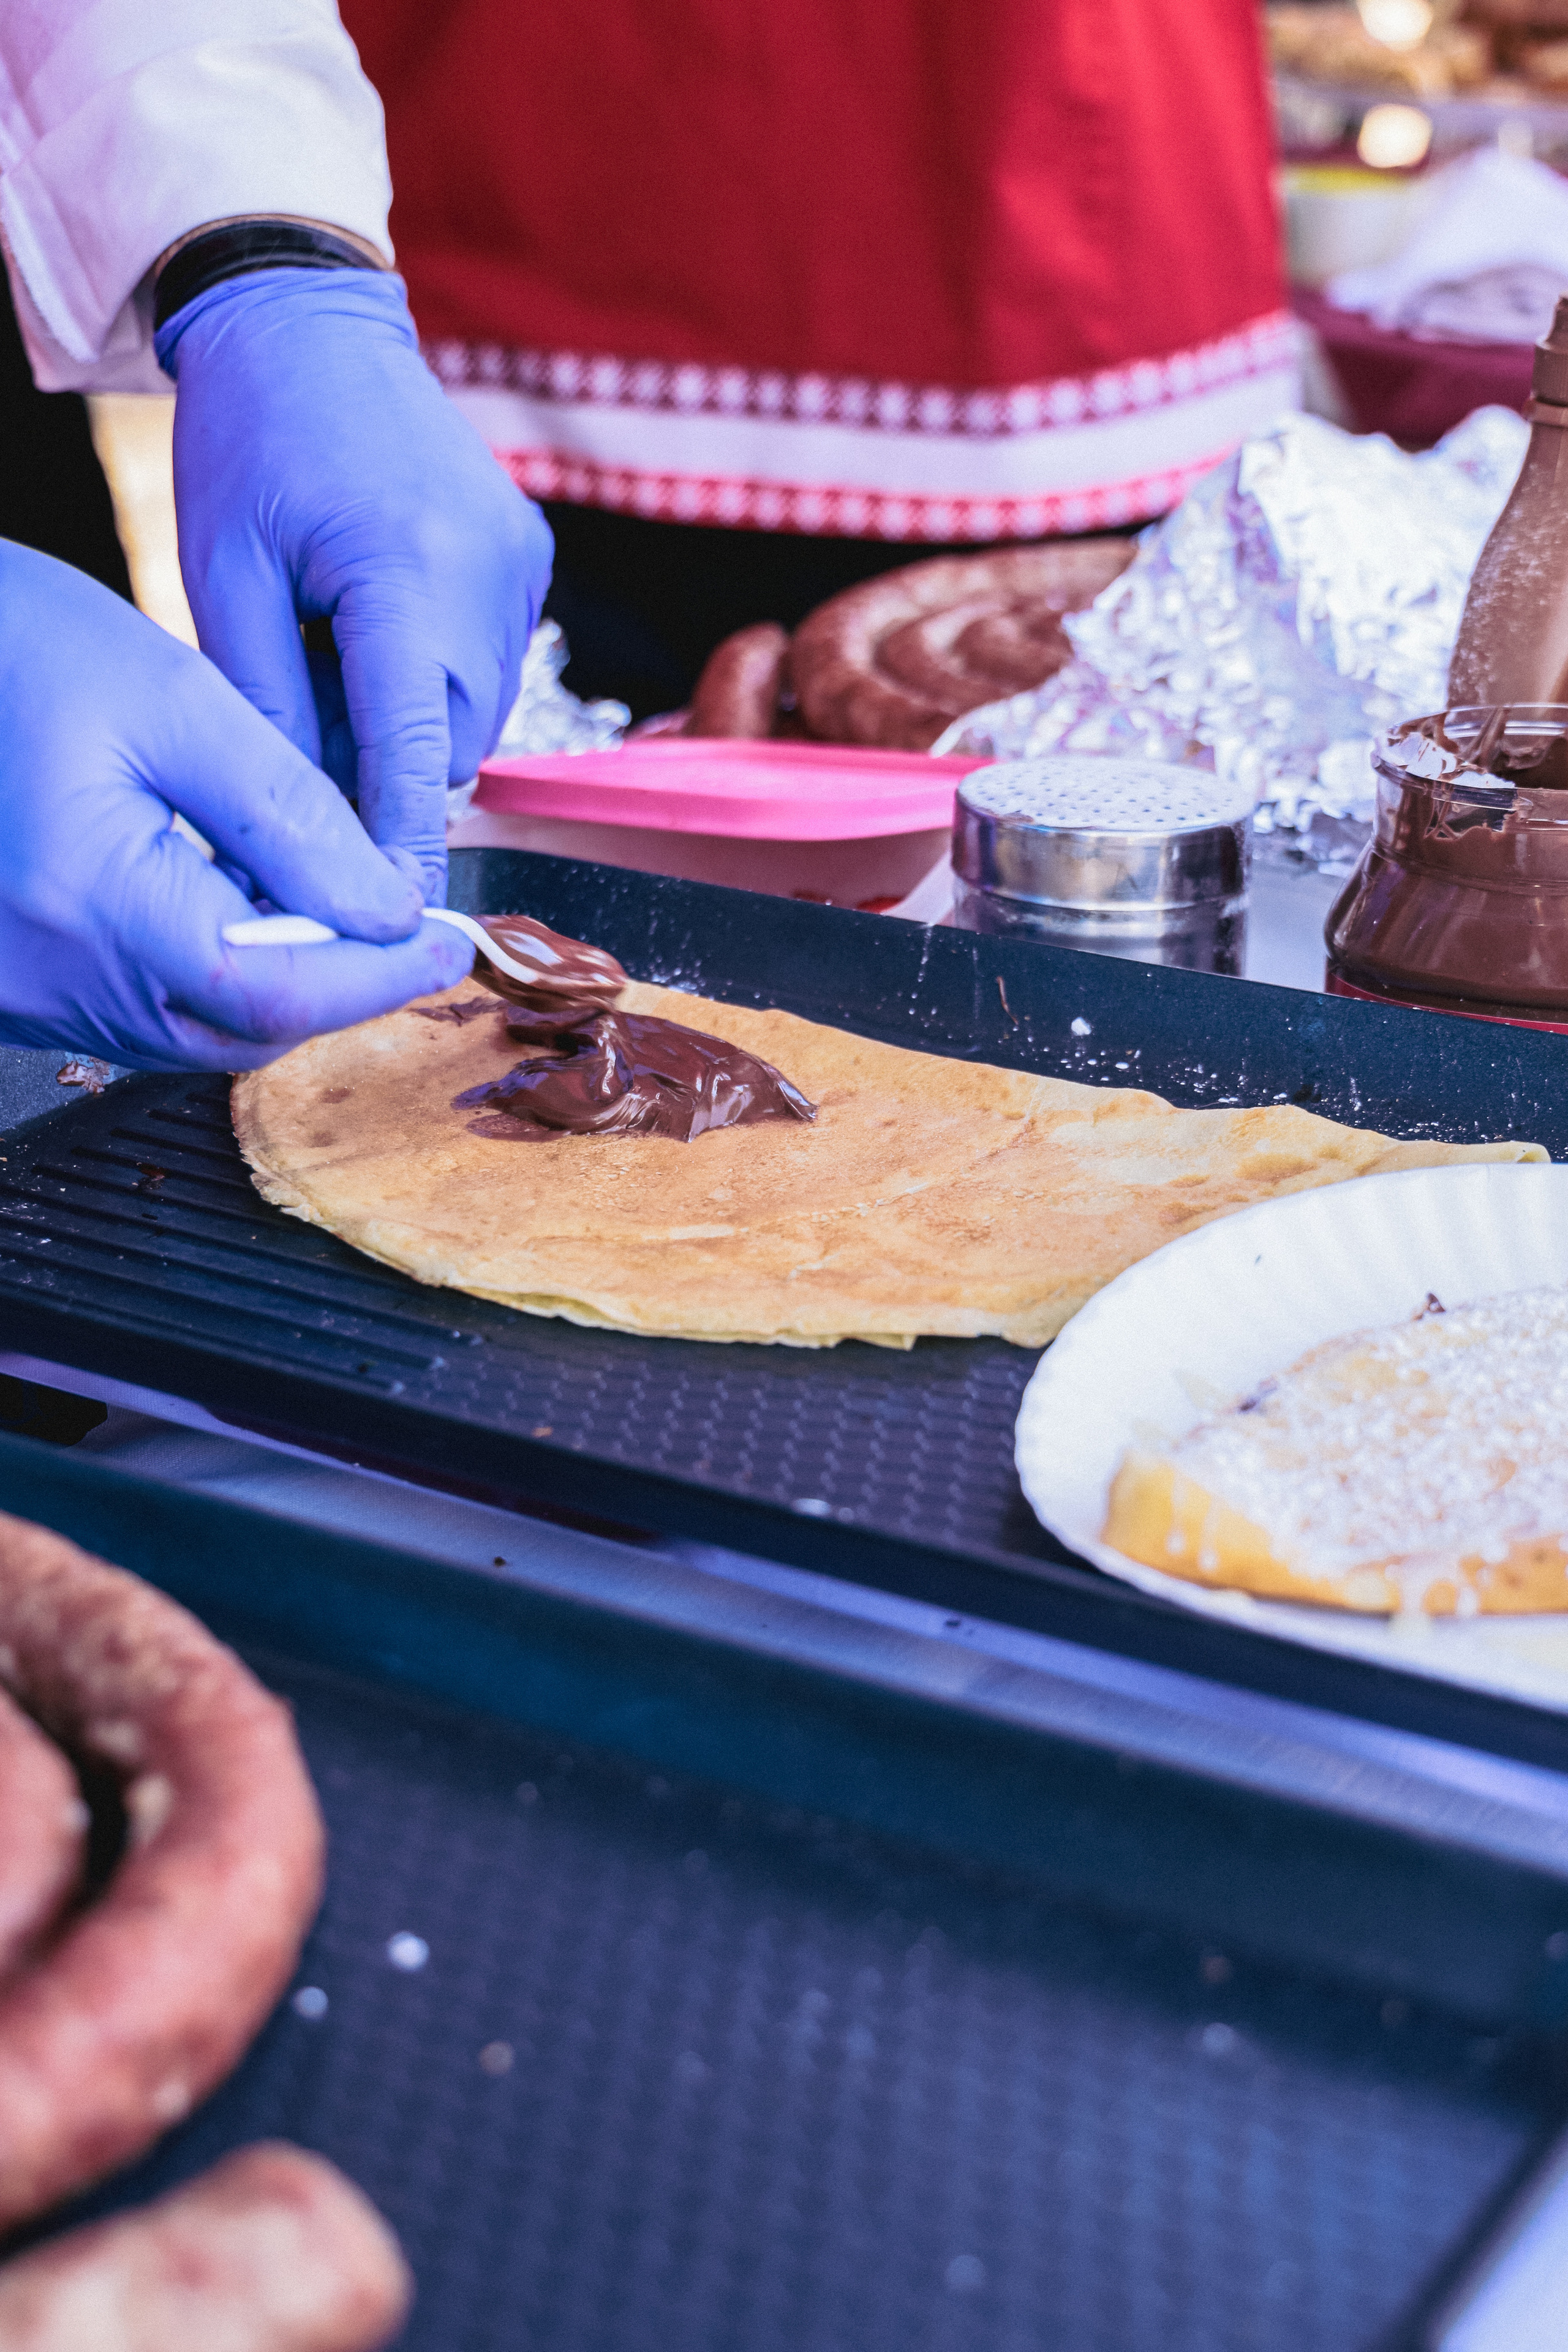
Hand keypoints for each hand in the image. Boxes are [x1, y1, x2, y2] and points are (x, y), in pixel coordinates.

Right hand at [0, 544, 473, 1071]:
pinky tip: (238, 910)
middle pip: (239, 1030)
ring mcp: (19, 993)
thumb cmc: (12, 643)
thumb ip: (289, 815)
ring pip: (193, 1033)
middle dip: (338, 987)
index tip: (448, 943)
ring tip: (332, 910)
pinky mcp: (11, 986)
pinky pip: (135, 1012)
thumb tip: (387, 906)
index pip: (274, 989)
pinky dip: (208, 976)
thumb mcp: (173, 699)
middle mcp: (44, 976)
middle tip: (409, 931)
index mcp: (85, 902)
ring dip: (277, 985)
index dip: (377, 976)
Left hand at [156, 267, 552, 902]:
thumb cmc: (250, 441)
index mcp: (407, 575)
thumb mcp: (226, 581)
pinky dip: (438, 670)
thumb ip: (270, 709)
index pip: (416, 754)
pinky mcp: (531, 557)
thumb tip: (306, 824)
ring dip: (412, 715)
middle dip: (387, 764)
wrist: (309, 322)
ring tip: (336, 645)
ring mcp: (522, 565)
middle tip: (307, 714)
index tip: (391, 912)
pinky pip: (492, 661)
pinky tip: (379, 613)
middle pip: (450, 744)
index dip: (402, 843)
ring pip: (475, 711)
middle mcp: (487, 576)